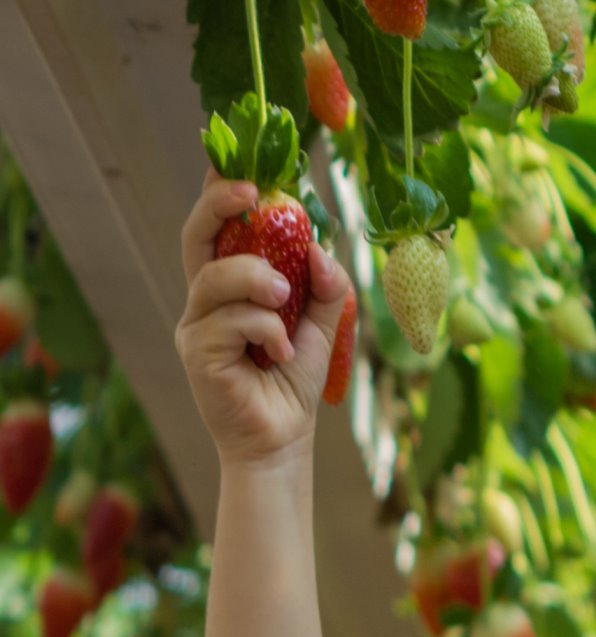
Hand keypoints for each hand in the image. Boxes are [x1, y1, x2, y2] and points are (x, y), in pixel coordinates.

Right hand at [175, 166, 352, 472]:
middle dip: (219, 205)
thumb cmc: (292, 382)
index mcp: (228, 288)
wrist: (282, 440)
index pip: (216, 229)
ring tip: (285, 299)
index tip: (241, 162)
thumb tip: (321, 248)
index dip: (220, 191)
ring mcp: (194, 327)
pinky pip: (230, 320)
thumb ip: (326, 286)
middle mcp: (203, 302)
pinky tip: (281, 353)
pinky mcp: (196, 354)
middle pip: (195, 236)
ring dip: (256, 279)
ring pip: (216, 278)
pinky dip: (264, 329)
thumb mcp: (320, 326)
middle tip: (251, 192)